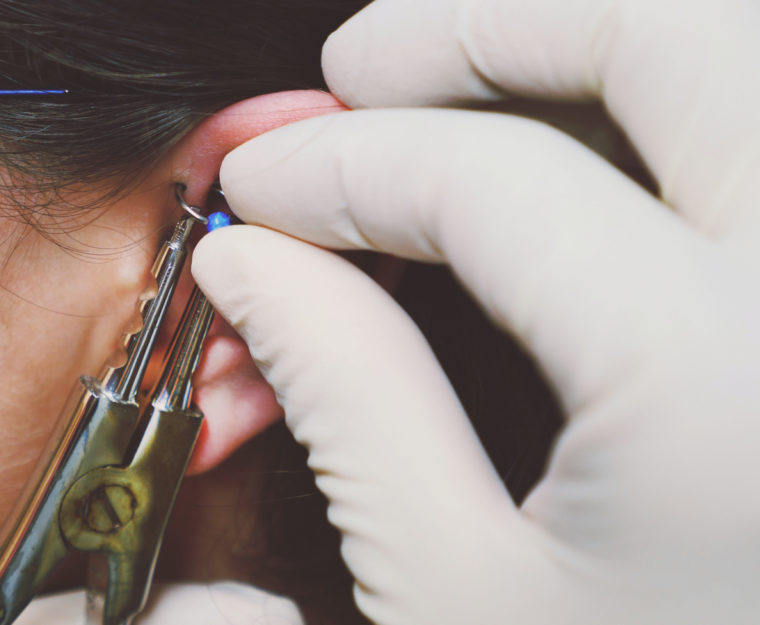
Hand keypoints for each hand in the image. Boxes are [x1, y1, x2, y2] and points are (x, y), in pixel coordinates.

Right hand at [191, 0, 759, 622]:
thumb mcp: (456, 598)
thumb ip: (347, 396)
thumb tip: (255, 265)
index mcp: (726, 389)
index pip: (496, 183)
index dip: (346, 165)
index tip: (263, 184)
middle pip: (676, 26)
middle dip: (486, 22)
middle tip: (364, 65)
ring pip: (745, 51)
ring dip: (591, 35)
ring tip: (457, 77)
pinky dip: (673, 106)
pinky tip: (585, 144)